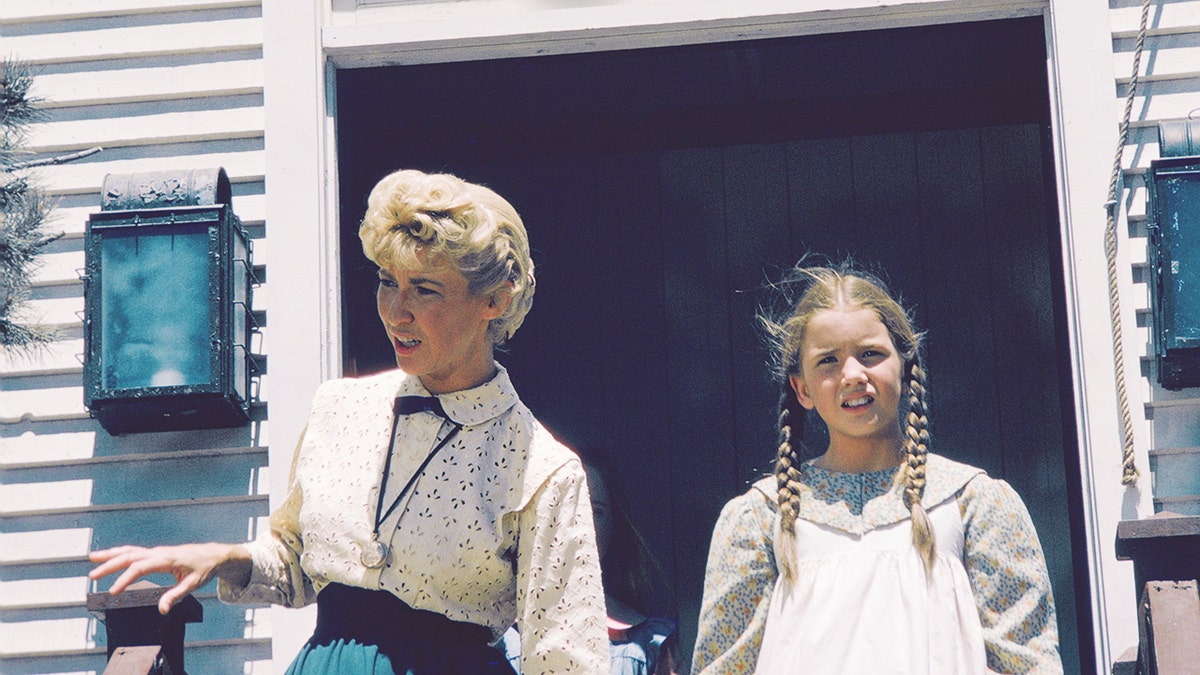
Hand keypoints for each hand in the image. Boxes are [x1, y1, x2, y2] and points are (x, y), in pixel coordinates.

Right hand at [88, 543, 249, 613]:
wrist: (214, 554)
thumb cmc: (204, 568)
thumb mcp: (193, 584)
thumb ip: (176, 596)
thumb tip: (161, 609)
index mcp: (167, 559)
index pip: (140, 568)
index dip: (125, 579)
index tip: (113, 591)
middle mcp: (159, 553)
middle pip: (130, 556)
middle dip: (110, 565)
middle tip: (93, 575)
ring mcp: (157, 551)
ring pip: (130, 550)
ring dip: (111, 555)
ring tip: (92, 559)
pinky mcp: (156, 553)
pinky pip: (135, 551)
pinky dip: (120, 553)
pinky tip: (109, 557)